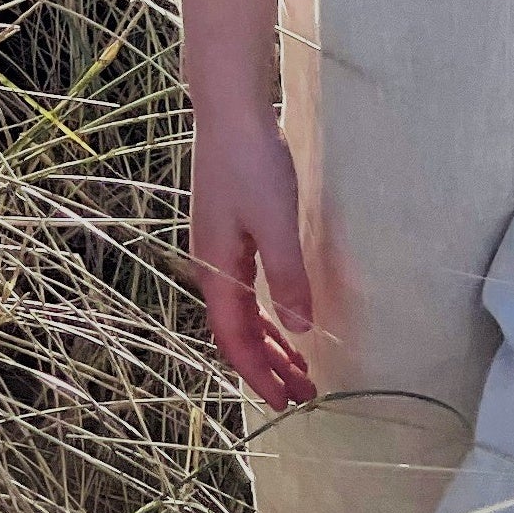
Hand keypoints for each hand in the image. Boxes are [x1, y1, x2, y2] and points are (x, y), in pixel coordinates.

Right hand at [188, 108, 316, 407]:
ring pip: (242, 312)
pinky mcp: (230, 232)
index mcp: (216, 270)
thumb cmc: (252, 163)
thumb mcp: (276, 223)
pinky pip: (246, 290)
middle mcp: (211, 266)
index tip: (285, 401)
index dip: (258, 374)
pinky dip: (266, 312)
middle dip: (267, 366)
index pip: (235, 339)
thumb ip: (287, 278)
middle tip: (302, 393)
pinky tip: (285, 317)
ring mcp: (219, 250)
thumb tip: (298, 330)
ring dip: (269, 342)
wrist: (230, 111)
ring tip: (297, 366)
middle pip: (237, 332)